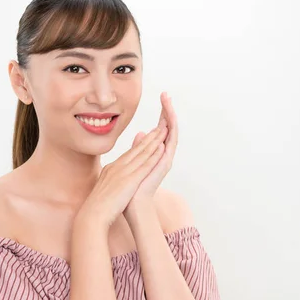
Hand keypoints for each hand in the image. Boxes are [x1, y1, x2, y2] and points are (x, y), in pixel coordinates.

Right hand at [78, 124, 167, 228]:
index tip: (149, 135)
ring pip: (142, 153)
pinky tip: (162, 148)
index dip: (141, 144)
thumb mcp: (103, 188)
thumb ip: (109, 180)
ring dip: (154, 141)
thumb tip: (114, 179)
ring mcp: (123, 172)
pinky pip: (145, 165)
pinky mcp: (129, 180)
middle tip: (160, 126)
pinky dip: (154, 155)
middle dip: (150, 137)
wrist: (92, 214)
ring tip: (163, 130)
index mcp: (112, 168)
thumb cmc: (97, 206)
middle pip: (137, 149)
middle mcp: (117, 166)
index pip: (129, 153)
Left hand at [124, 92, 177, 217]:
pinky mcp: (165, 162)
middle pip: (167, 127)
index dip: (160, 115)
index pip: (159, 129)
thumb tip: (140, 133)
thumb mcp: (132, 162)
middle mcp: (161, 154)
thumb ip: (138, 148)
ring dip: (170, 115)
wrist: (132, 205)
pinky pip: (170, 141)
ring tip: (168, 100)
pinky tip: (168, 116)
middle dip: (166, 110)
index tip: (160, 100)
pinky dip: (170, 128)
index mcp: (153, 154)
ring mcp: (165, 158)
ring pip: (170, 131)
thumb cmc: (129, 188)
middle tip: (165, 94)